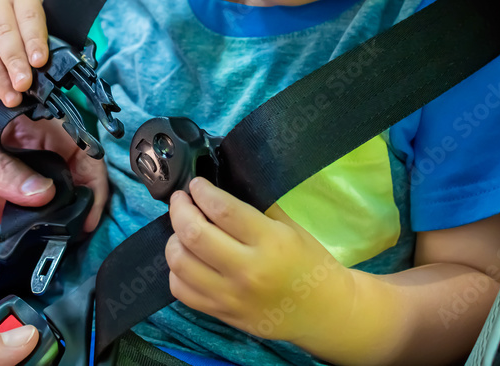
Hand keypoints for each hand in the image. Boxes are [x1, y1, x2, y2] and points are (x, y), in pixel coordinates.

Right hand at [0, 0, 48, 107]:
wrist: (2, 27)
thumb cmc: (26, 32)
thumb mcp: (41, 30)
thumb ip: (43, 47)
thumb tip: (43, 72)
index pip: (28, 16)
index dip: (34, 40)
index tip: (39, 62)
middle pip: (2, 33)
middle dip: (14, 62)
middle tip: (23, 84)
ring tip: (11, 96)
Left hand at [0, 77, 105, 248]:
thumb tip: (43, 193)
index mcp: (16, 127)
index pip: (70, 149)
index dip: (89, 175)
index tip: (91, 202)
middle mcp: (11, 163)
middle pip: (61, 191)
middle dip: (72, 214)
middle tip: (69, 234)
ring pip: (35, 223)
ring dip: (41, 240)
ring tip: (35, 251)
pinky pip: (0, 246)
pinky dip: (6, 257)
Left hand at [166, 177, 353, 342]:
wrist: (326, 311)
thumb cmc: (310, 262)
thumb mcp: (289, 226)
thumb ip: (254, 207)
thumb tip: (217, 188)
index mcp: (270, 242)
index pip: (222, 210)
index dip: (202, 191)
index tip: (196, 184)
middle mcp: (248, 271)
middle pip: (194, 234)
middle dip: (179, 209)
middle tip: (181, 200)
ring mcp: (233, 297)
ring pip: (180, 263)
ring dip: (174, 239)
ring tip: (182, 229)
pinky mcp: (224, 315)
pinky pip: (182, 291)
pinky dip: (177, 271)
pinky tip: (188, 259)